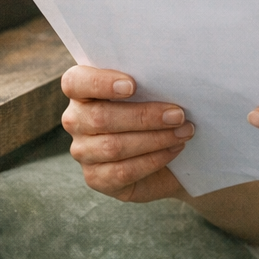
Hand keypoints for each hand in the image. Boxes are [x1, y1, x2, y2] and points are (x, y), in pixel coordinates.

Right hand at [60, 65, 195, 203]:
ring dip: (155, 139)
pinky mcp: (95, 178)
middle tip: (178, 114)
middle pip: (100, 117)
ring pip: (113, 146)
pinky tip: (174, 149)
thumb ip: (146, 82)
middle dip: (144, 116)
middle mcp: (75, 121)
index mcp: (80, 91)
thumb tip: (169, 80)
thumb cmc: (152, 112)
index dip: (100, 83)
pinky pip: (123, 171)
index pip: (75, 83)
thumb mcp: (147, 92)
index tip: (132, 85)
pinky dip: (153, 159)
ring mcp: (82, 152)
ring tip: (183, 132)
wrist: (164, 155)